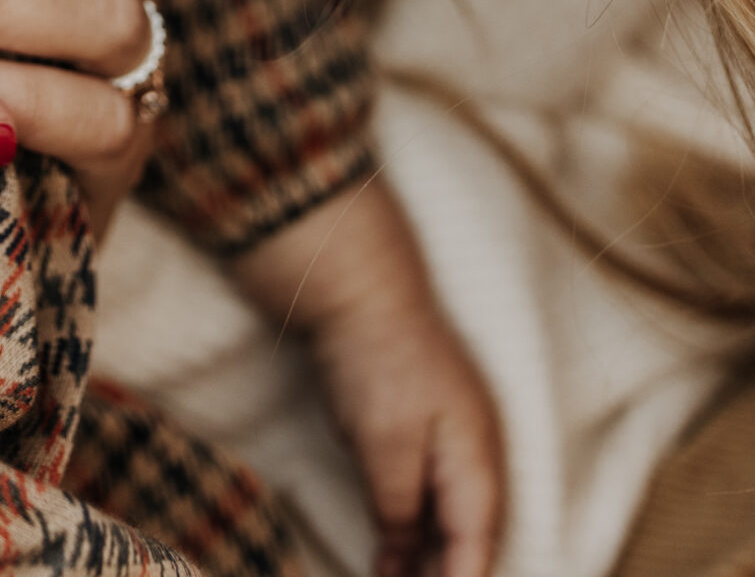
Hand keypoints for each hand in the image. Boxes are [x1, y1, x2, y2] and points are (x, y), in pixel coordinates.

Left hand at [232, 181, 502, 576]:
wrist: (358, 289)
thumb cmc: (377, 363)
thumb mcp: (384, 449)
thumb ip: (400, 512)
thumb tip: (405, 558)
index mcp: (476, 463)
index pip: (477, 551)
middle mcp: (475, 456)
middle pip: (469, 542)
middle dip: (442, 574)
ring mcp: (453, 441)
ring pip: (450, 522)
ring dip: (426, 560)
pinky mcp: (426, 430)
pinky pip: (431, 498)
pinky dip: (414, 530)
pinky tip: (389, 556)